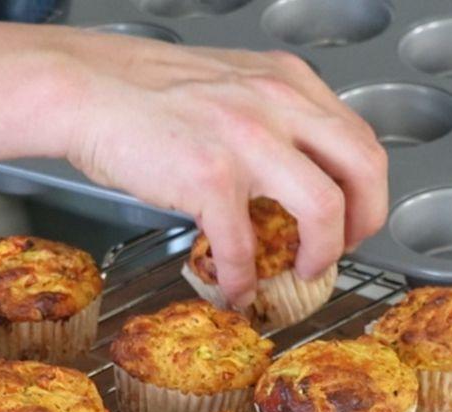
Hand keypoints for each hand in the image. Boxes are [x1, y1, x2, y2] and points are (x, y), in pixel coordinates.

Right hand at [51, 31, 387, 304]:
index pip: (358, 136)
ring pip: (324, 208)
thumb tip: (287, 173)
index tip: (353, 214)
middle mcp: (278, 104)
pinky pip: (245, 244)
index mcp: (286, 83)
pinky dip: (243, 278)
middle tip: (346, 249)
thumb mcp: (227, 86)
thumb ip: (267, 118)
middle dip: (365, 222)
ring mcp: (248, 140)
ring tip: (303, 271)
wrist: (85, 89)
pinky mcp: (210, 177)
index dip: (366, 188)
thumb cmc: (142, 94)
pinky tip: (234, 288)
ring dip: (322, 253)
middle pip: (364, 168)